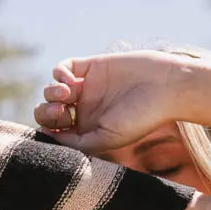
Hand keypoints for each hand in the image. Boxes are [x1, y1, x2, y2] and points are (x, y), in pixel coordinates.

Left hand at [33, 50, 181, 154]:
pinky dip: (59, 74)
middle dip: (46, 113)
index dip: (46, 131)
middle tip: (61, 112)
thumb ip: (75, 142)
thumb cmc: (139, 119)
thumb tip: (46, 136)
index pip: (55, 133)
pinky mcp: (90, 66)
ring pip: (51, 91)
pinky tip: (70, 81)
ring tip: (66, 95)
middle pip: (48, 113)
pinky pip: (62, 68)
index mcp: (87, 132)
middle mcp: (84, 111)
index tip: (52, 130)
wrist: (164, 87)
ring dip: (51, 93)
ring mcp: (86, 88)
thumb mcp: (106, 139)